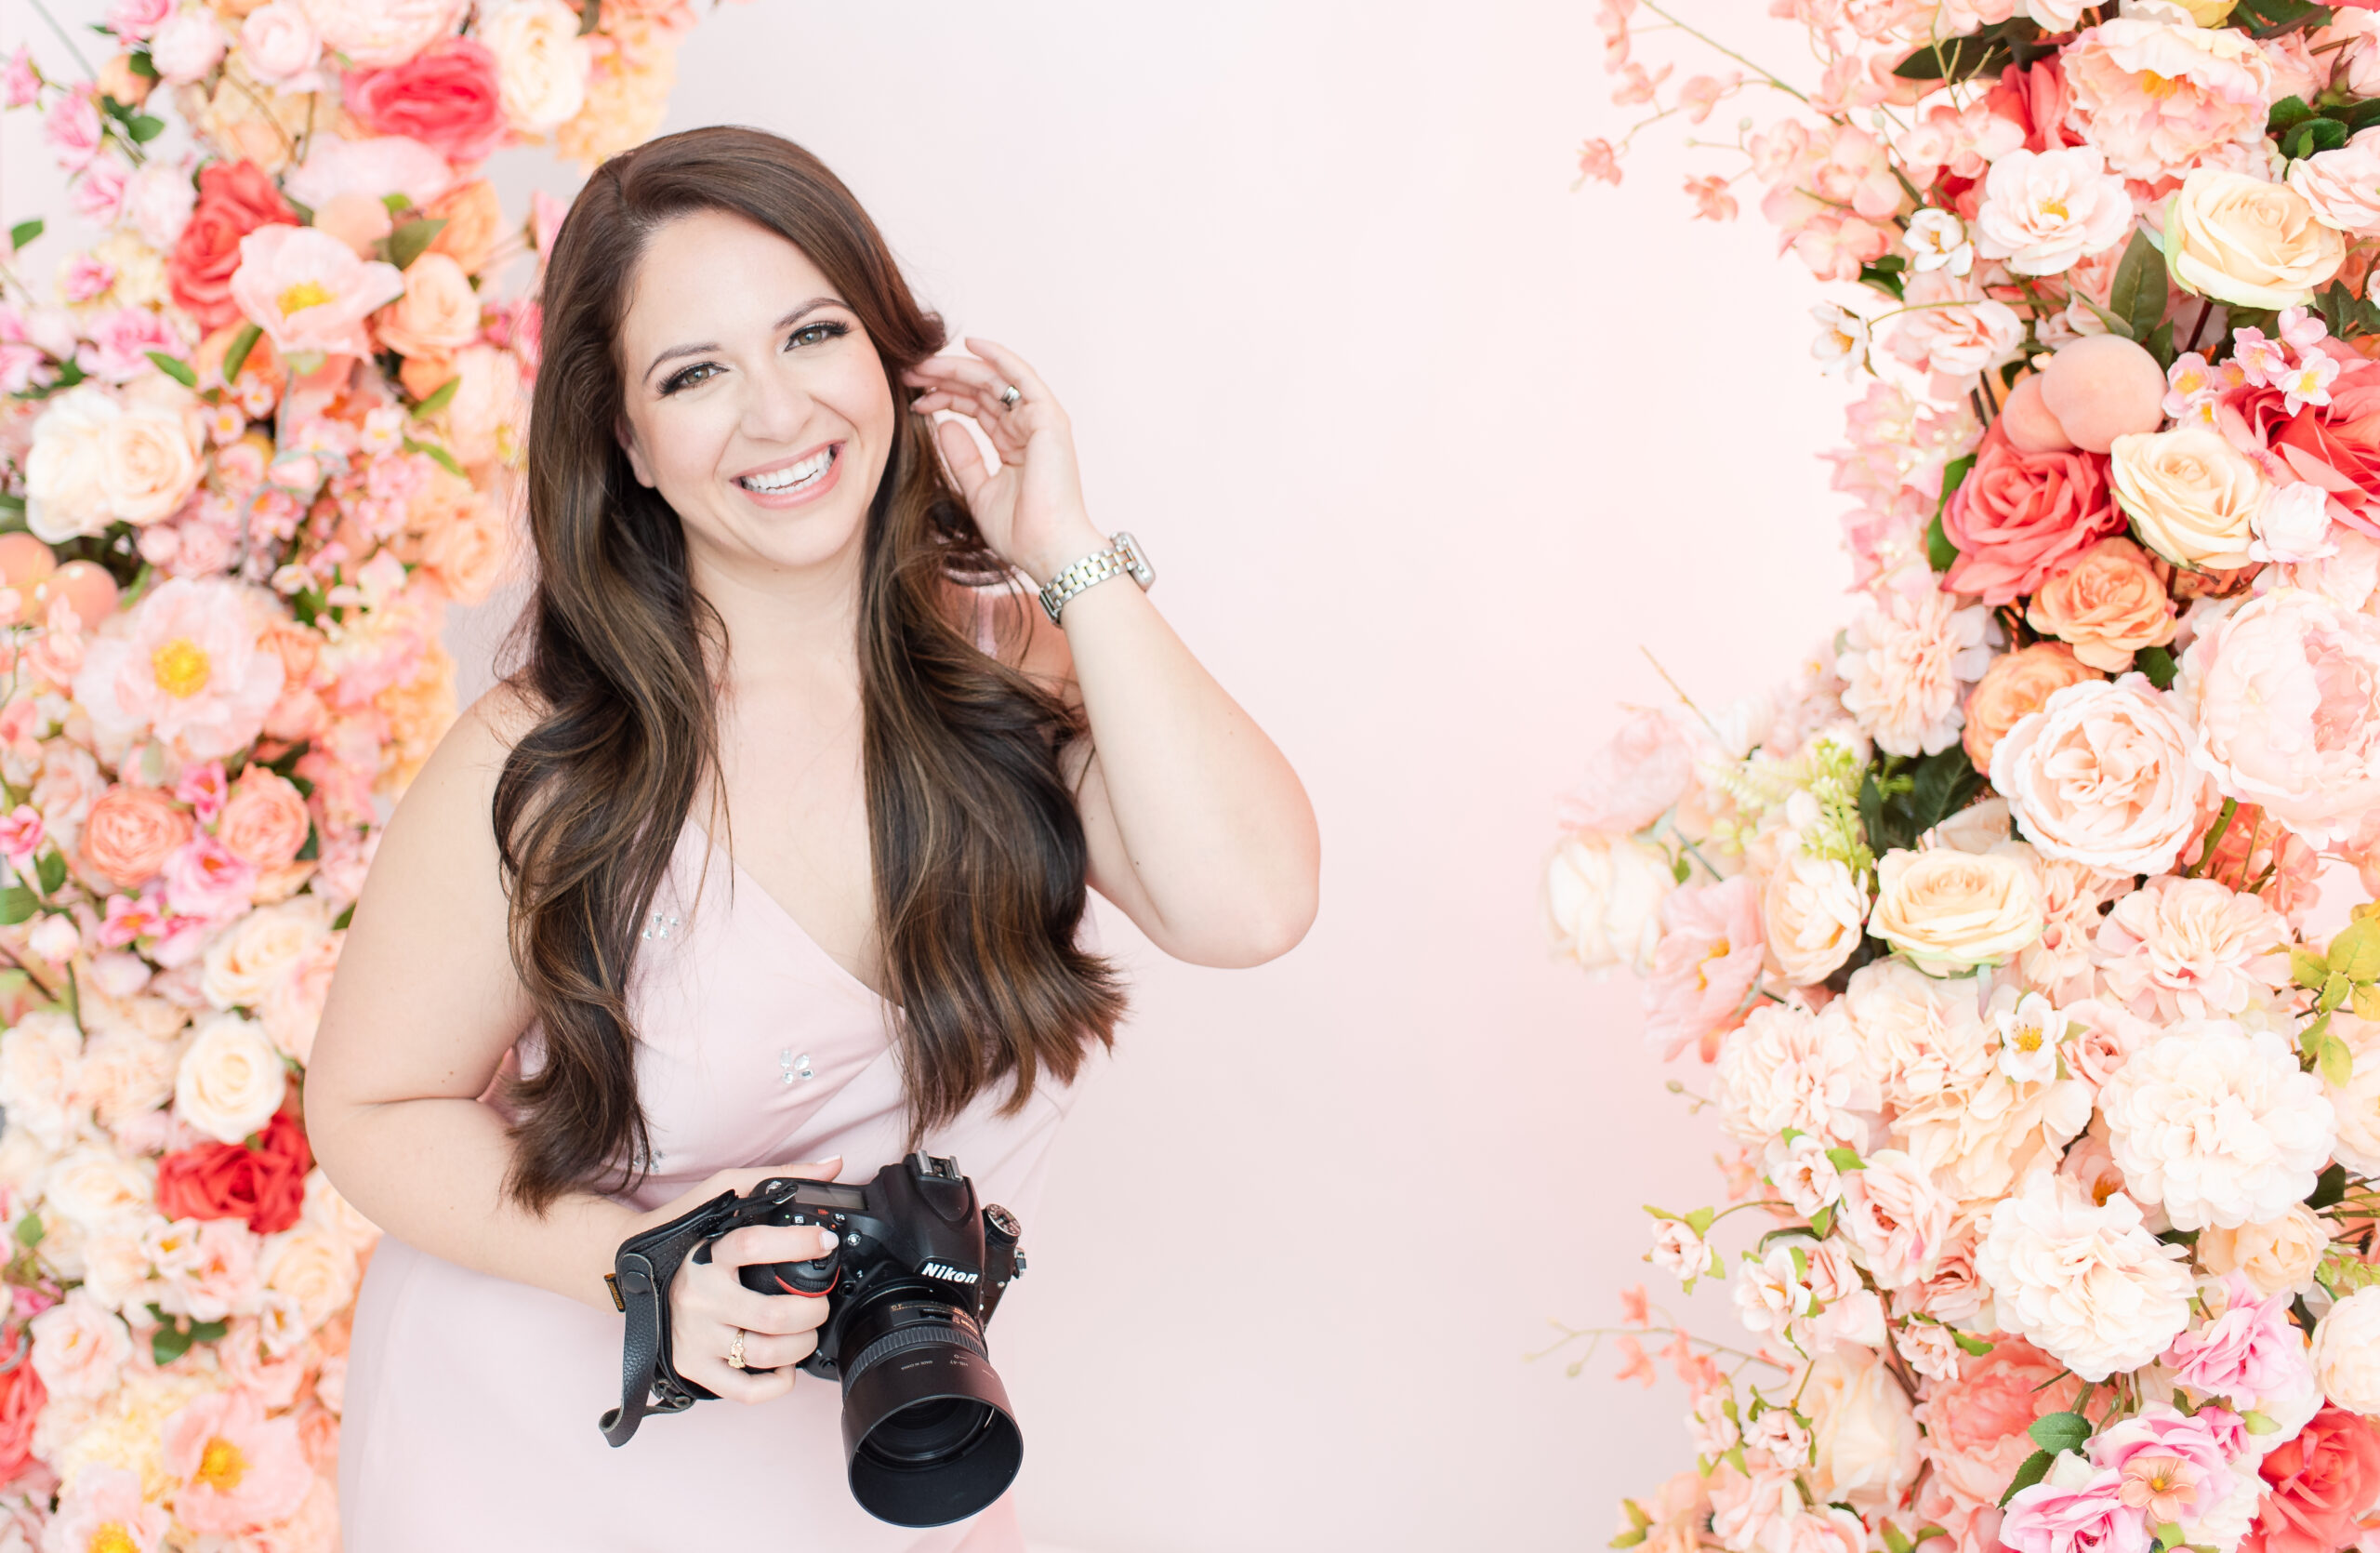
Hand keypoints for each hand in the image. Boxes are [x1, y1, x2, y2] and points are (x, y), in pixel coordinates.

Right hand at [636, 1157, 845, 1405]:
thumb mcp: (725, 1192)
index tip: (826, 1243)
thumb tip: (833, 1165)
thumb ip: (779, 1177)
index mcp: (707, 1253)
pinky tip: (784, 1365)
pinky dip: (775, 1384)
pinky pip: (742, 1390)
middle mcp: (699, 1297)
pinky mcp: (691, 1366)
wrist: (626, 1269)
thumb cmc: (684, 1231)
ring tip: (807, 1331)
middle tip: (820, 1303)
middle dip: (813, 1311)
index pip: (754, 1245)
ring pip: (764, 1353)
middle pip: (772, 1314)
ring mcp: (694, 1335)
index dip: (798, 1244)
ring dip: (801, 1345)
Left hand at [901, 337, 1106, 586]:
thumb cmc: (1021, 532)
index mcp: (1015, 443)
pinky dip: (998, 357)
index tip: (913, 399)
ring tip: (924, 365)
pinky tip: (970, 344)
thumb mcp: (978, 491)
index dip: (944, 398)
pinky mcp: (1047, 418)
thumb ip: (963, 457)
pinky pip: (1021, 377)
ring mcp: (1040, 420)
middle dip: (943, 379)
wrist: (1048, 550)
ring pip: (994, 380)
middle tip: (909, 374)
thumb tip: (943, 424)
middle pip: (981, 390)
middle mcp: (1029, 427)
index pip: (976, 408)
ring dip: (958, 369)